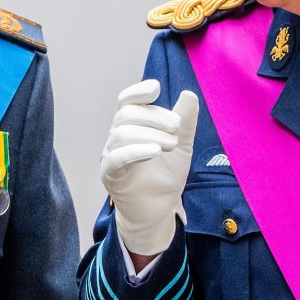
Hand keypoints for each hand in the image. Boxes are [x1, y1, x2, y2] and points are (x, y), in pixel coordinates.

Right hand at [100, 80, 198, 256]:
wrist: (160, 211)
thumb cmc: (165, 178)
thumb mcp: (181, 146)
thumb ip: (185, 122)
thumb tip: (189, 94)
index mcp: (131, 128)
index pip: (126, 102)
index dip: (137, 92)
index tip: (156, 88)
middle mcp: (117, 138)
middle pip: (127, 115)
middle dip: (154, 116)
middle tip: (177, 127)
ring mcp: (111, 156)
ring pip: (122, 133)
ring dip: (150, 134)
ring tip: (172, 144)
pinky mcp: (110, 174)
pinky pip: (116, 157)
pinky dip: (136, 150)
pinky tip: (155, 150)